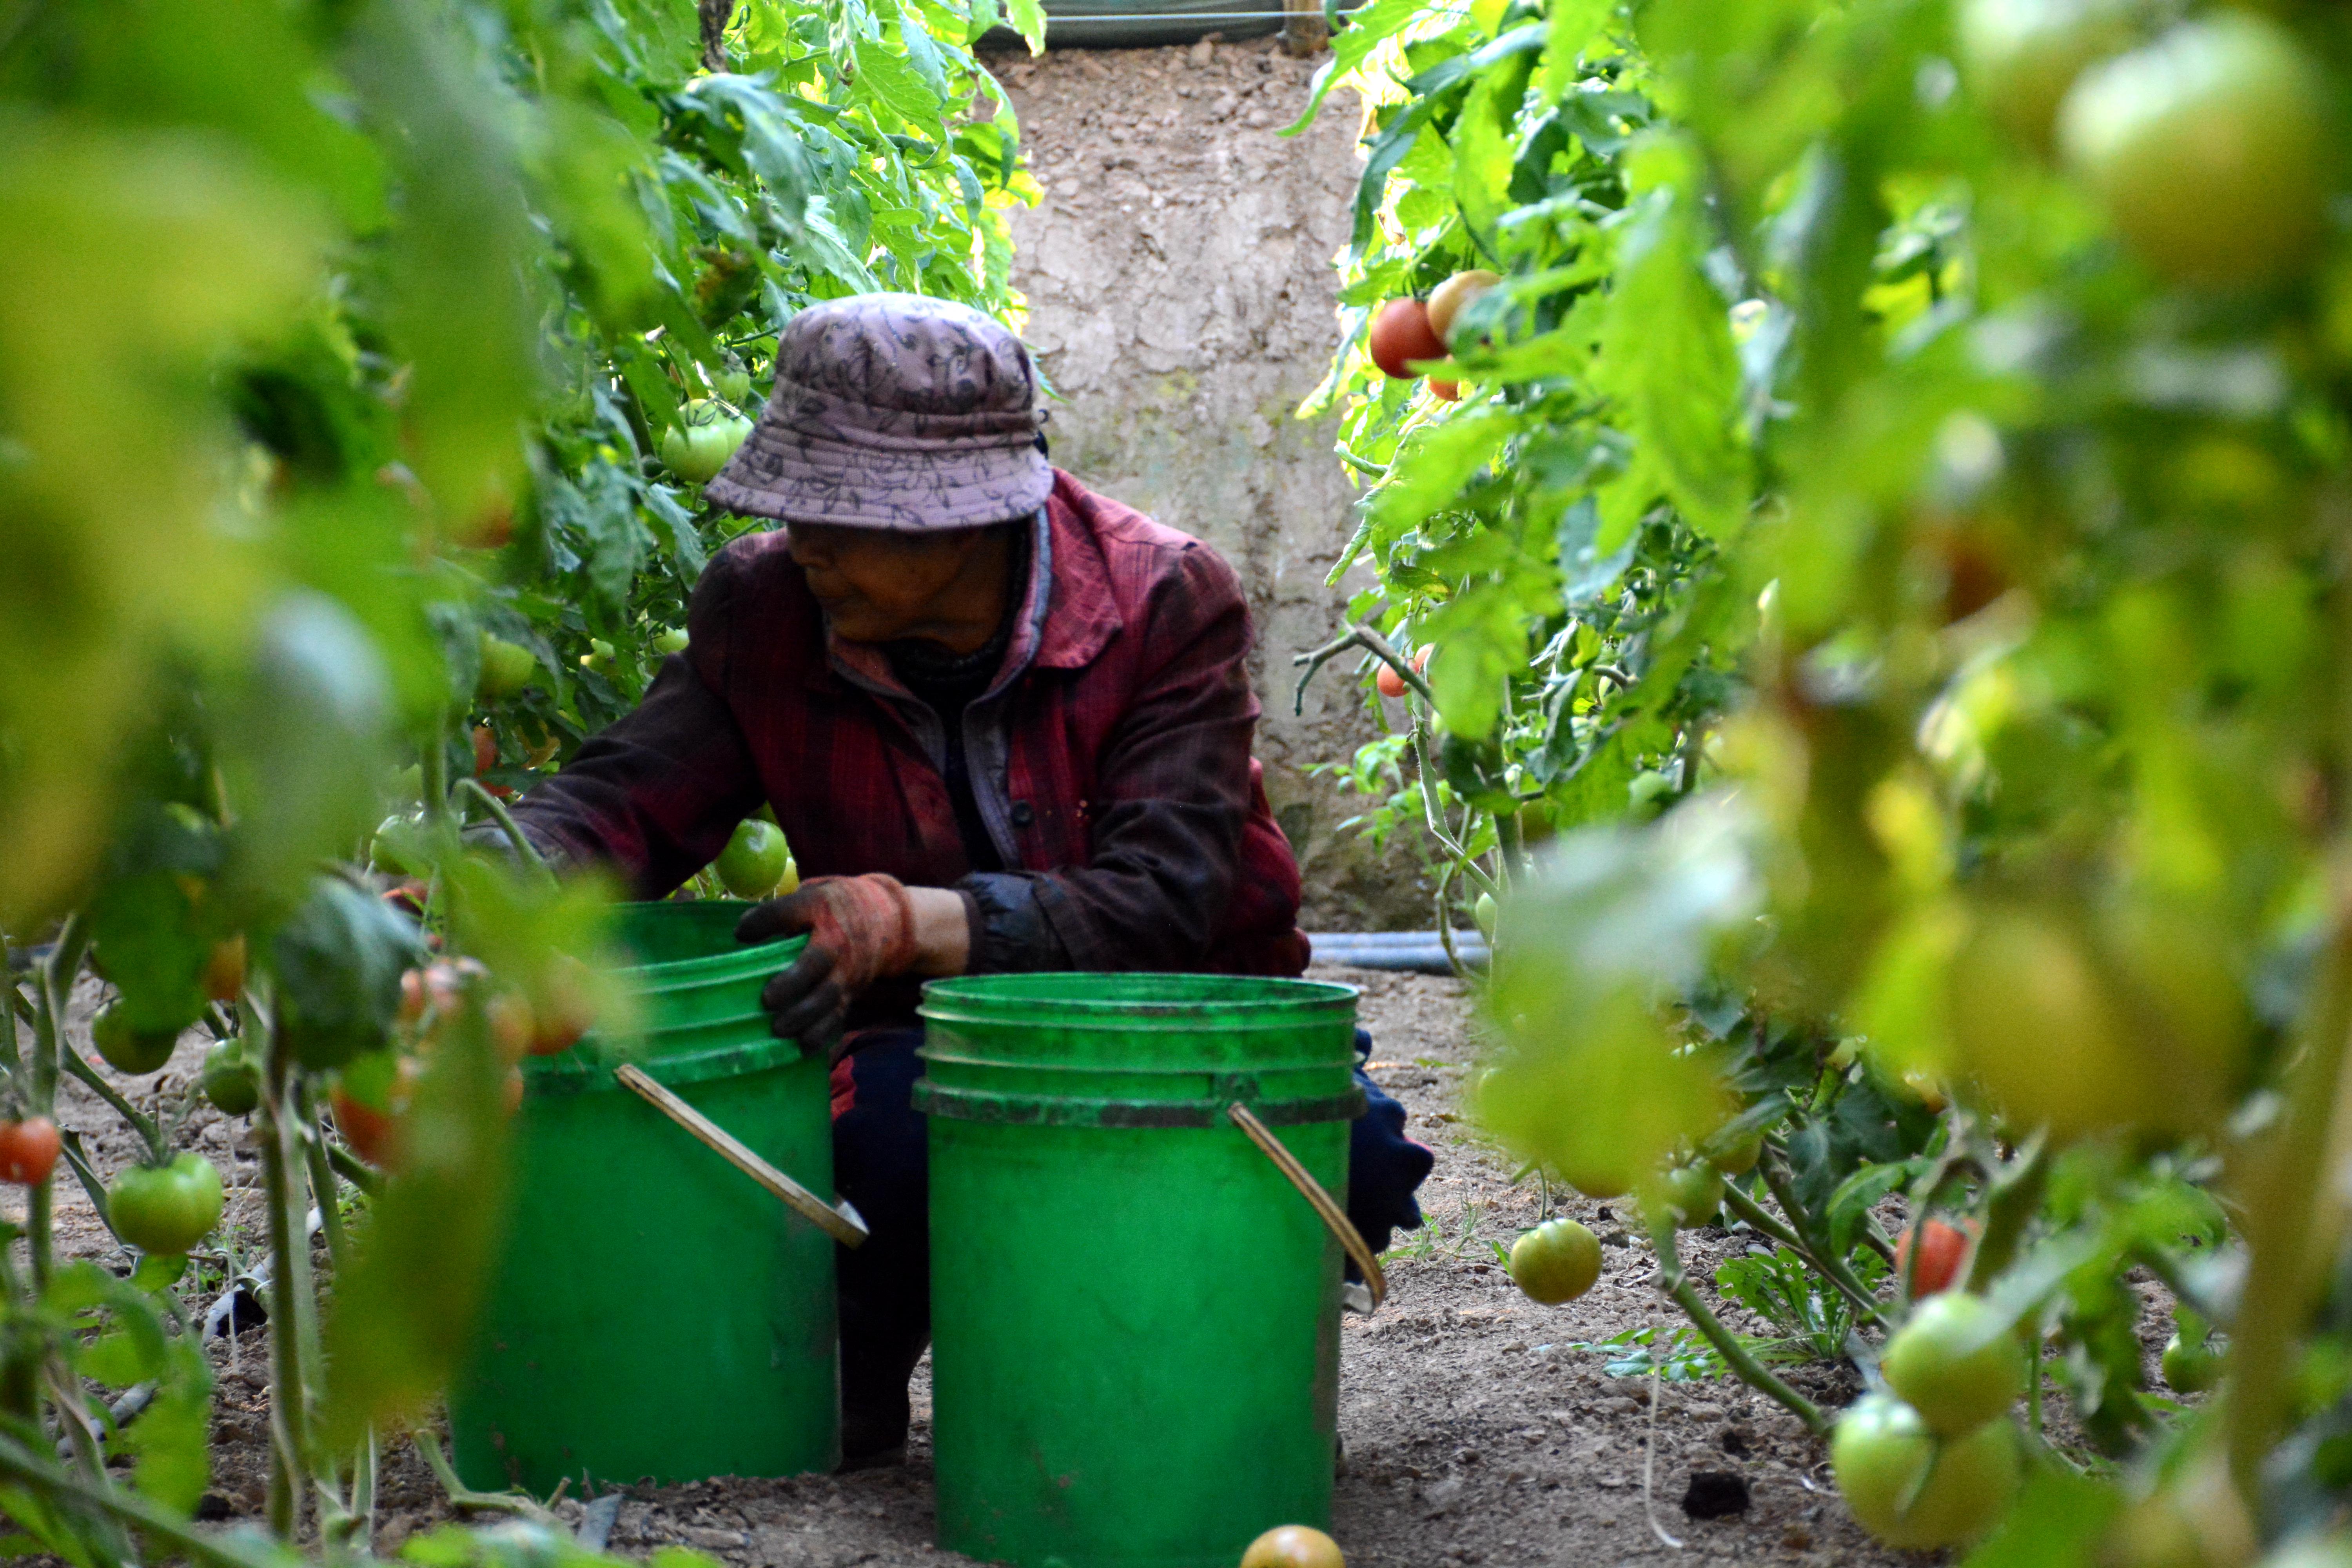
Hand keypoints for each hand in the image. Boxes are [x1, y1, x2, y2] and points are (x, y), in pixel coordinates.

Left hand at [736, 876, 921, 1057]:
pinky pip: (839, 1015)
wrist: (885, 919)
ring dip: (805, 1015)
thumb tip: (741, 934)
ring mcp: (847, 969)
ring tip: (779, 1029)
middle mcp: (838, 940)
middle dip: (794, 982)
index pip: (793, 910)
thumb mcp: (811, 898)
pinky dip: (823, 1033)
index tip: (740, 933)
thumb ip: (779, 914)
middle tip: (767, 1000)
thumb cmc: (833, 910)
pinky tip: (803, 1046)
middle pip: (818, 961)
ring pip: (830, 995)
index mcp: (821, 909)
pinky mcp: (852, 992)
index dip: (766, 921)